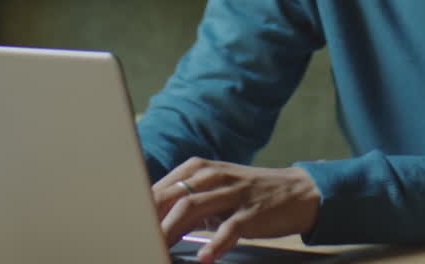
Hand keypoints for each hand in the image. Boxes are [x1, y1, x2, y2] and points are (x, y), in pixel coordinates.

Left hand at [152, 157, 320, 262]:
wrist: (297, 192)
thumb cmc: (249, 193)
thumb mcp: (215, 190)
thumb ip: (187, 201)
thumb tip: (154, 220)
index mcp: (199, 169)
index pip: (161, 188)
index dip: (141, 208)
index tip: (127, 227)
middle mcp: (213, 176)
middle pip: (172, 197)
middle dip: (150, 220)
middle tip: (136, 240)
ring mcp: (233, 193)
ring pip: (193, 208)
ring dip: (171, 230)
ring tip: (158, 248)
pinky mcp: (251, 211)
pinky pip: (230, 228)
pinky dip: (215, 243)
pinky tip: (205, 257)